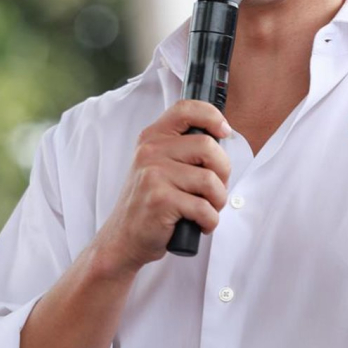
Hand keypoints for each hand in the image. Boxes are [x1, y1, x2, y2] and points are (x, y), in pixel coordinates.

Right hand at [93, 100, 232, 277]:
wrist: (123, 238)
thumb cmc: (149, 202)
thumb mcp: (157, 165)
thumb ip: (181, 149)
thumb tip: (222, 138)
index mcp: (152, 137)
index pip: (186, 109)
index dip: (212, 116)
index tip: (224, 132)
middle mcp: (151, 151)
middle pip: (208, 146)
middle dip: (223, 171)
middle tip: (215, 189)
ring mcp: (153, 175)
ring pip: (210, 180)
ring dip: (218, 201)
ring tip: (207, 209)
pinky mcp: (160, 200)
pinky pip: (204, 208)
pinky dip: (210, 221)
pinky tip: (199, 224)